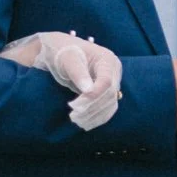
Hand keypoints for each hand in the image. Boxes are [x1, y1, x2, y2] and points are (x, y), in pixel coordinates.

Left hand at [2, 30, 122, 129]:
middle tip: (73, 116)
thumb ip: (78, 73)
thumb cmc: (64, 52)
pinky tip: (84, 123)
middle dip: (91, 108)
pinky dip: (97, 117)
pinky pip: (107, 108)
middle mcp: (114, 71)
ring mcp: (112, 82)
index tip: (75, 105)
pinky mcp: (107, 92)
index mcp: (107, 59)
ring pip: (110, 104)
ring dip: (94, 115)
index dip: (93, 95)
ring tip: (76, 120)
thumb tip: (88, 91)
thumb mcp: (68, 59)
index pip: (106, 82)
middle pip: (109, 95)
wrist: (62, 53)